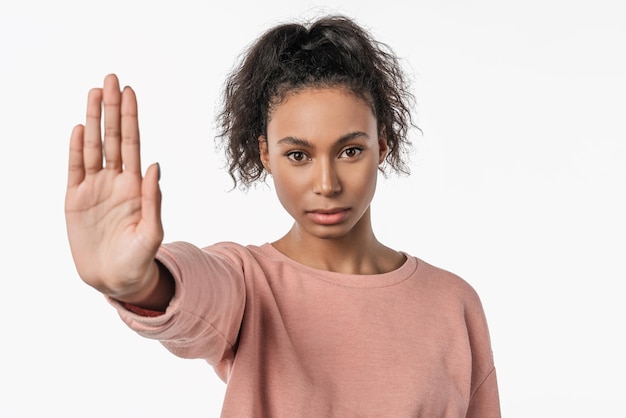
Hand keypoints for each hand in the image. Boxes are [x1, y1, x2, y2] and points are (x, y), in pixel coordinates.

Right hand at [65, 74, 163, 300]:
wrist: (116, 280)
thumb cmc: (139, 259)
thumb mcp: (152, 232)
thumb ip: (152, 200)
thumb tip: (154, 165)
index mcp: (135, 186)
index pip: (133, 144)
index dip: (130, 118)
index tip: (130, 92)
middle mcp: (115, 181)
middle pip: (113, 137)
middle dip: (112, 108)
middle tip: (111, 78)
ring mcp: (94, 188)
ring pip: (93, 147)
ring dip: (93, 120)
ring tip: (94, 92)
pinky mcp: (75, 200)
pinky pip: (74, 169)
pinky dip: (75, 149)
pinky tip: (79, 128)